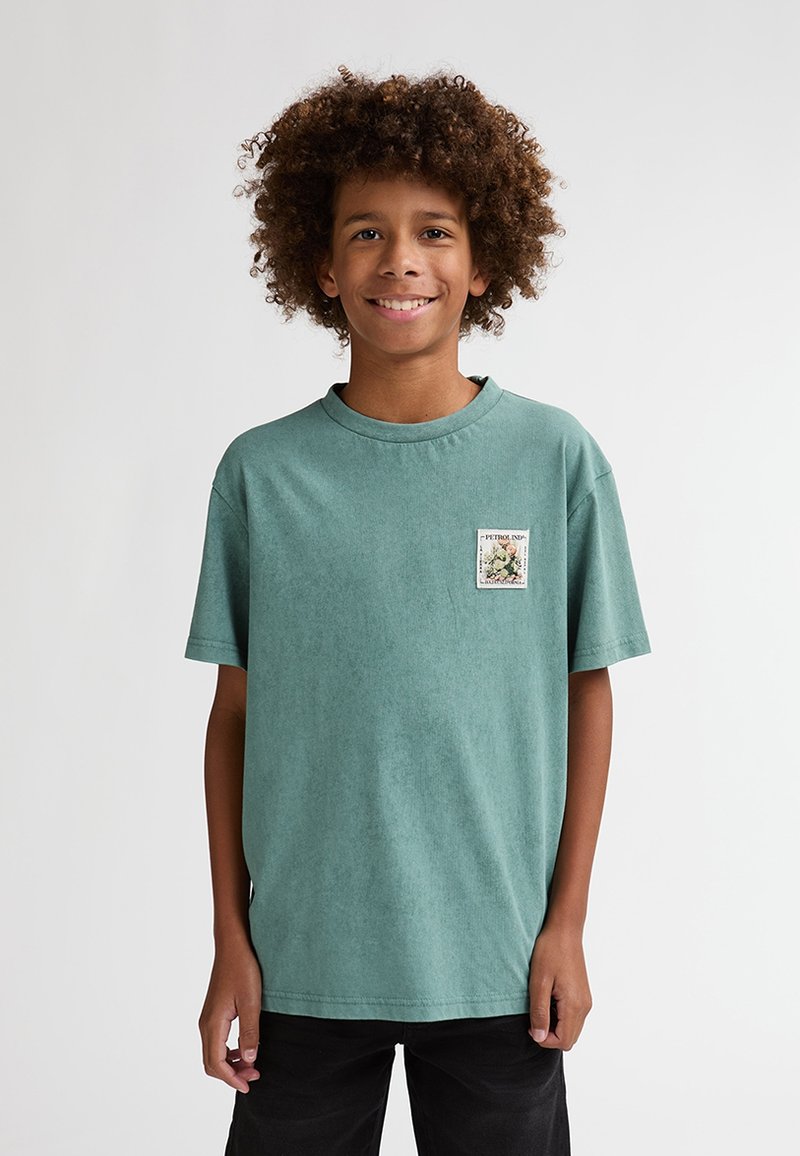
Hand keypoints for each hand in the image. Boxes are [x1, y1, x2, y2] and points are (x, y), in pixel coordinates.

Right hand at [199, 938, 262, 1092]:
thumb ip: (250, 1032)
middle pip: (211, 1063)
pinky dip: (228, 1052)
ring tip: (252, 1065)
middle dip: (231, 1074)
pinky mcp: (213, 1013)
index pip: (216, 1063)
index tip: (249, 1085)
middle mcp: (206, 1024)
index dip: (232, 1079)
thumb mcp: (251, 1002)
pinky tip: (245, 1048)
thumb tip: (250, 1059)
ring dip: (230, 1064)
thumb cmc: (243, 969)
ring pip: (213, 1053)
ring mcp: (208, 1018)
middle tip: (254, 1076)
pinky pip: (216, 1042)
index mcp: (213, 1023)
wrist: (233, 946)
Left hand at [527, 921, 591, 1049]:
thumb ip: (540, 1012)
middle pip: (569, 1039)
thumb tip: (539, 1037)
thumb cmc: (550, 951)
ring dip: (555, 1025)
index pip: (563, 1041)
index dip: (544, 1038)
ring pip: (572, 1029)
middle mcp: (584, 1006)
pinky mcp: (583, 994)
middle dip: (550, 1034)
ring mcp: (585, 1000)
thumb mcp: (538, 982)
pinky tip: (549, 998)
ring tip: (542, 1004)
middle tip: (534, 1016)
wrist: (564, 930)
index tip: (531, 1022)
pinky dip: (561, 1016)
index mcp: (575, 1005)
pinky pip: (574, 1017)